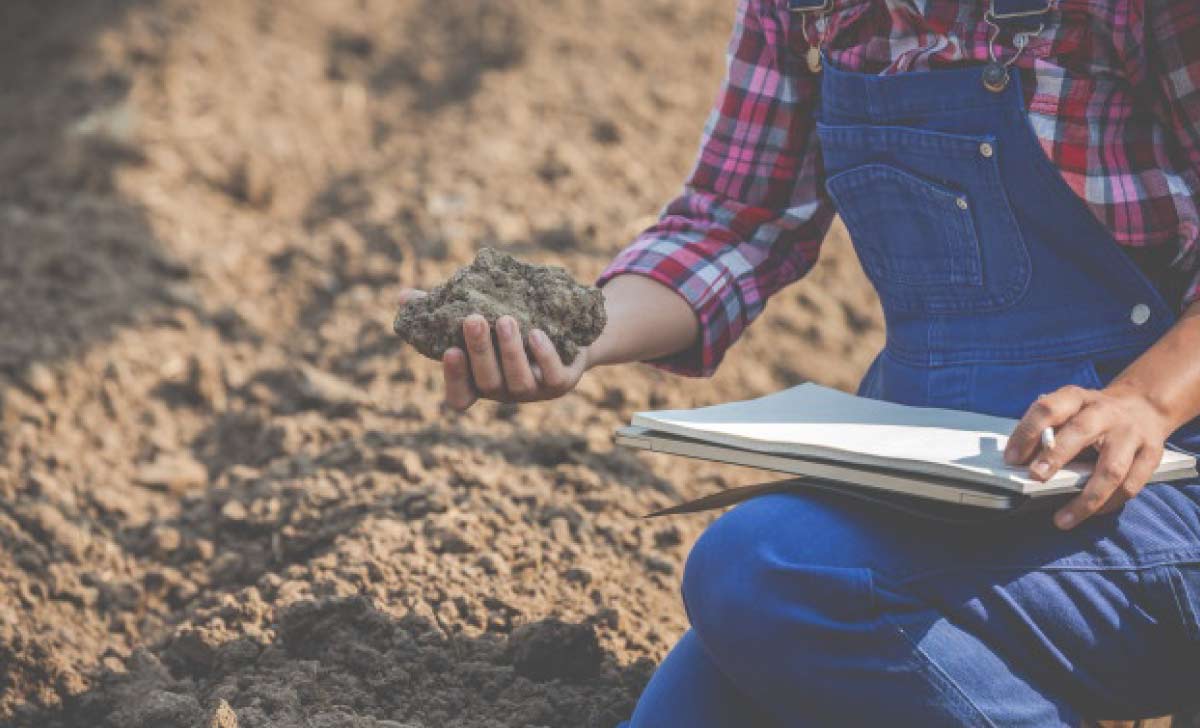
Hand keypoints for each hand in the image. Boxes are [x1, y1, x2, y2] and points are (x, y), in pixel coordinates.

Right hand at [398, 289, 589, 411]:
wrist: (566, 329)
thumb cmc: (512, 323)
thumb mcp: (478, 315)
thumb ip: (441, 311)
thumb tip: (403, 298)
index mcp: (480, 382)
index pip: (460, 397)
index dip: (454, 379)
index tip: (449, 350)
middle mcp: (505, 391)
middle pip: (488, 383)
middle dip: (480, 352)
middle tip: (474, 319)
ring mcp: (534, 391)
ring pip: (519, 381)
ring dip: (510, 351)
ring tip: (505, 319)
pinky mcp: (562, 382)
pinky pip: (553, 376)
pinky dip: (544, 356)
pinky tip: (536, 333)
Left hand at [1004, 384, 1172, 529]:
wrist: (1142, 406)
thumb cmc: (1092, 415)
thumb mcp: (1068, 411)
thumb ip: (1046, 431)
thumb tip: (1020, 463)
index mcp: (1077, 399)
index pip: (1049, 409)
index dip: (1027, 432)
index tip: (1011, 458)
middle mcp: (1106, 413)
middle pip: (1081, 431)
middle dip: (1056, 456)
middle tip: (1036, 477)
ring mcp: (1132, 434)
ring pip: (1111, 469)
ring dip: (1086, 498)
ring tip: (1062, 519)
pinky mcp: (1151, 455)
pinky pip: (1130, 486)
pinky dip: (1108, 504)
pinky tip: (1089, 514)